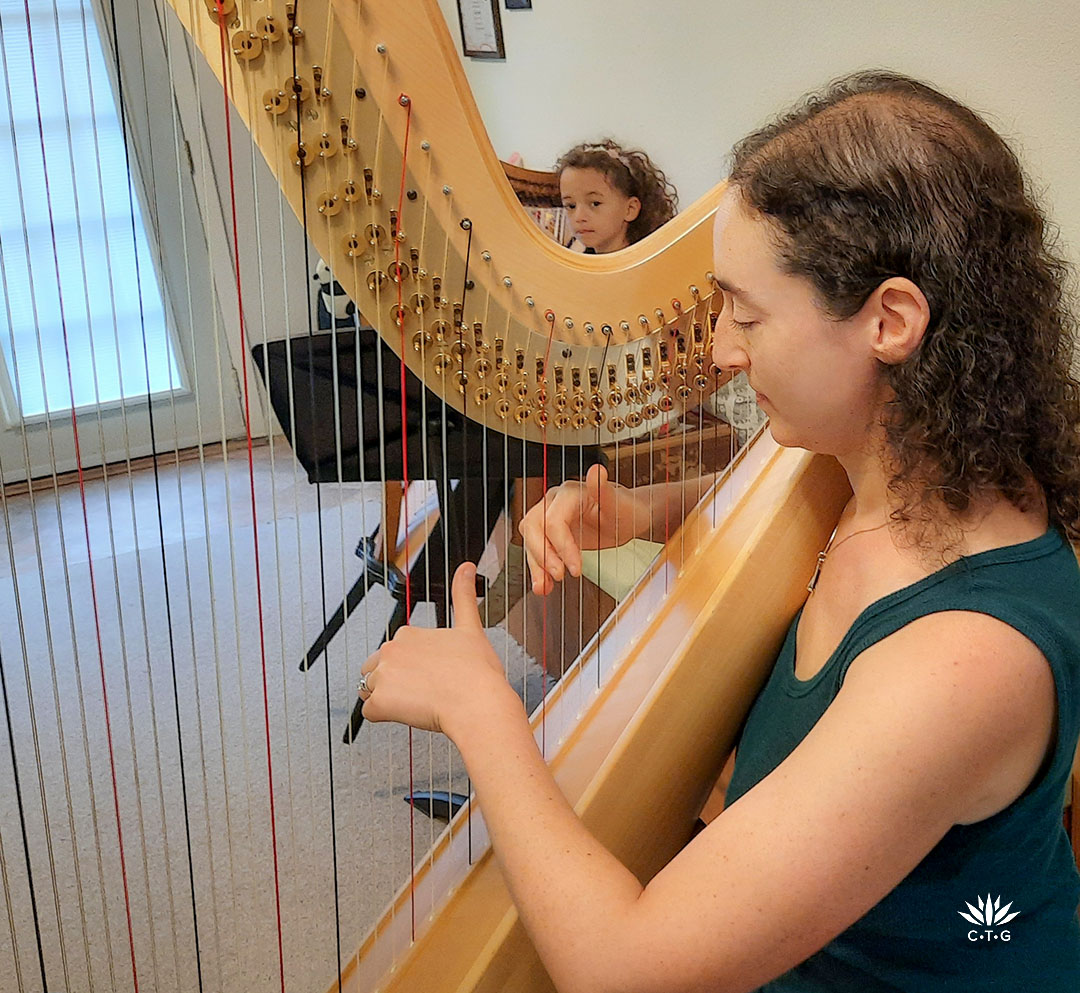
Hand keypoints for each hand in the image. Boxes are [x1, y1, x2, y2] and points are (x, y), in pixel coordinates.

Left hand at [358, 562, 518, 734]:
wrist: (478, 703)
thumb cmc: (477, 673)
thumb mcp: (471, 628)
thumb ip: (464, 595)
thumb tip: (467, 567)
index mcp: (408, 634)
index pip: (394, 652)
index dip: (412, 666)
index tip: (430, 674)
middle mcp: (391, 651)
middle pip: (376, 669)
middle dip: (394, 681)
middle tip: (424, 690)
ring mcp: (382, 676)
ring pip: (370, 690)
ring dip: (389, 698)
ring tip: (417, 703)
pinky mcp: (380, 702)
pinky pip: (369, 712)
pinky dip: (384, 715)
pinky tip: (407, 713)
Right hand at [518, 463, 651, 595]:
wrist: (627, 518)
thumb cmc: (625, 509)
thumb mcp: (619, 505)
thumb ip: (604, 490)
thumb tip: (597, 471)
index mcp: (569, 493)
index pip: (553, 520)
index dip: (562, 546)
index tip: (576, 568)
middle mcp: (554, 502)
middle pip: (532, 526)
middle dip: (542, 554)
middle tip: (559, 575)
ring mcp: (549, 517)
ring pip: (530, 540)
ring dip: (536, 565)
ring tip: (545, 587)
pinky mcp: (550, 534)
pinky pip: (537, 550)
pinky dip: (539, 569)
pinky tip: (545, 585)